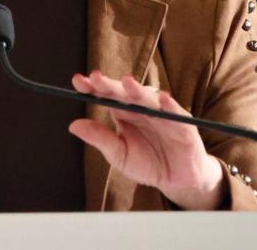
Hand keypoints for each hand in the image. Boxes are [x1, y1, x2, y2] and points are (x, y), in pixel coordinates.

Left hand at [68, 70, 225, 209]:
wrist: (176, 180)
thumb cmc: (147, 164)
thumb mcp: (119, 154)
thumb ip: (100, 138)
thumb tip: (73, 125)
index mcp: (124, 112)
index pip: (106, 95)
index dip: (93, 87)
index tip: (77, 81)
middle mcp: (142, 108)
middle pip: (124, 92)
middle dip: (109, 84)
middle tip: (94, 77)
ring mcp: (162, 113)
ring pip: (148, 98)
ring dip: (138, 89)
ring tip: (126, 82)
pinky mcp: (183, 124)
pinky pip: (176, 112)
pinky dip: (169, 104)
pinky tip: (162, 98)